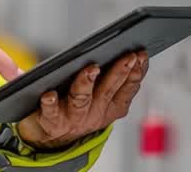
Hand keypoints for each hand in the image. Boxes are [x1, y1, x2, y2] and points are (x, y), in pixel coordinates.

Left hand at [15, 50, 148, 150]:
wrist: (51, 137)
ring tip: (91, 69)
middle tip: (128, 56)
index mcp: (109, 108)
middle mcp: (94, 114)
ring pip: (82, 100)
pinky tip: (50, 94)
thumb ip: (114, 79)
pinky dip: (51, 103)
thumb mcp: (102, 98)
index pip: (127, 90)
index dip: (136, 73)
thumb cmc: (76, 109)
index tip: (141, 55)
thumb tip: (131, 53)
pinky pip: (51, 112)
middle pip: (107, 91)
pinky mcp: (51, 121)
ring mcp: (73, 118)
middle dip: (119, 72)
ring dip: (87, 83)